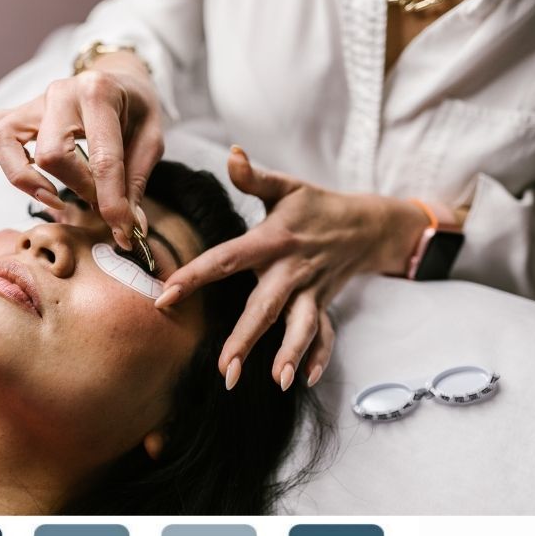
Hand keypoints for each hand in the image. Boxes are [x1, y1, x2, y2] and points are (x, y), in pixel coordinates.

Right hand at [0, 51, 164, 250]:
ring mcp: (33, 101)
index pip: (102, 158)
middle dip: (77, 189)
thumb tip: (129, 228)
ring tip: (54, 197)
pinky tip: (28, 172)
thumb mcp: (151, 140)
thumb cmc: (135, 110)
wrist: (117, 79)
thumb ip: (136, 183)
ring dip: (27, 180)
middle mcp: (60, 92)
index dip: (112, 203)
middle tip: (97, 200)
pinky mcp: (17, 112)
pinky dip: (2, 159)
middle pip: (52, 155)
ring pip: (5, 142)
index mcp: (99, 92)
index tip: (123, 232)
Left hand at [154, 146, 428, 390]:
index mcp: (274, 240)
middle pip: (266, 306)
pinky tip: (305, 381)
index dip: (195, 275)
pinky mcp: (325, 304)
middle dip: (246, 338)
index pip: (227, 258)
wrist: (368, 223)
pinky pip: (325, 334)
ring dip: (290, 353)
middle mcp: (292, 269)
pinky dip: (319, 356)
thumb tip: (231, 154)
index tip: (166, 295)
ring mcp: (312, 290)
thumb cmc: (316, 205)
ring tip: (277, 381)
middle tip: (225, 369)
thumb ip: (255, 177)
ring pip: (301, 325)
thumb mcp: (287, 187)